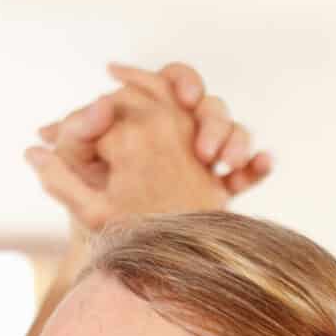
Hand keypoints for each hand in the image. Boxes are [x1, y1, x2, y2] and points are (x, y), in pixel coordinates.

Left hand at [26, 62, 272, 230]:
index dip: (182, 82)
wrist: (110, 252)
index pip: (168, 83)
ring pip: (232, 134)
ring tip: (221, 162)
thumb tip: (76, 117)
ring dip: (235, 140)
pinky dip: (256, 168)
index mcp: (146, 120)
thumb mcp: (76, 177)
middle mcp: (177, 134)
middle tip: (205, 144)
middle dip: (212, 119)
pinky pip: (245, 176)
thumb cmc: (88, 209)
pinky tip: (262, 164)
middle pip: (208, 107)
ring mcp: (201, 163)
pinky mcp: (216, 193)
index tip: (185, 97)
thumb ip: (73, 140)